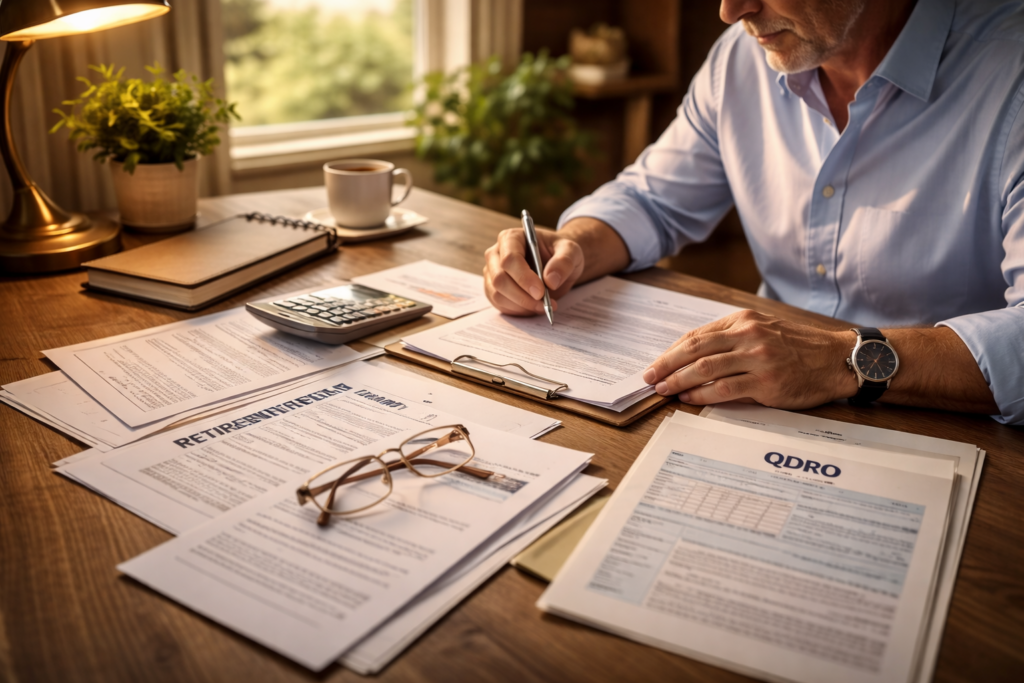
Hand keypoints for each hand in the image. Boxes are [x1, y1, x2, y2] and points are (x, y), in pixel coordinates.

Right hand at [483, 227, 584, 315]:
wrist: (555, 264)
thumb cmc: (559, 253)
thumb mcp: (571, 251)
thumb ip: (564, 262)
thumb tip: (551, 280)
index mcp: (511, 238)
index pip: (510, 259)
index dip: (523, 277)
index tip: (541, 292)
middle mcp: (496, 254)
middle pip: (500, 279)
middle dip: (522, 296)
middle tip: (544, 304)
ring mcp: (492, 273)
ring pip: (497, 295)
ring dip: (521, 306)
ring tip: (543, 306)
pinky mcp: (493, 289)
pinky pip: (499, 304)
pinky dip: (517, 310)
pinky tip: (533, 307)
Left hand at [641, 310, 857, 408]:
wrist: (836, 359)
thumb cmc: (798, 347)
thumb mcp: (763, 329)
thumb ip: (731, 338)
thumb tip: (692, 356)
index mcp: (743, 320)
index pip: (697, 335)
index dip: (671, 351)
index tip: (656, 363)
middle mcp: (748, 335)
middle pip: (695, 349)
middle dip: (666, 364)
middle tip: (648, 377)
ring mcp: (758, 358)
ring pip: (706, 368)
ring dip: (679, 380)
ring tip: (663, 389)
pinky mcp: (767, 382)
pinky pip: (725, 389)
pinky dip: (702, 394)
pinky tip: (689, 398)